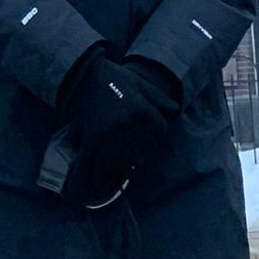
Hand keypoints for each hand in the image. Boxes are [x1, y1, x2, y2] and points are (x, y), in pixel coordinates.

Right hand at [56, 49, 176, 206]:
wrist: (82, 72)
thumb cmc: (113, 76)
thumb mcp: (138, 81)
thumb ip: (158, 97)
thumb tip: (176, 110)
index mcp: (141, 109)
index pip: (160, 131)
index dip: (159, 131)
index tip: (153, 130)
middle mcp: (127, 126)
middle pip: (147, 148)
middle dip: (146, 146)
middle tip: (140, 143)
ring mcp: (108, 135)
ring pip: (127, 160)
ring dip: (129, 162)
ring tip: (128, 159)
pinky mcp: (91, 140)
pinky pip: (93, 164)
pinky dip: (93, 177)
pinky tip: (95, 187)